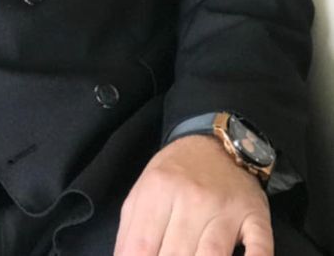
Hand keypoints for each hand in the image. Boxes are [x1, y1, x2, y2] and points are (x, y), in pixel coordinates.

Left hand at [114, 134, 271, 255]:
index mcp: (159, 189)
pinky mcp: (255, 217)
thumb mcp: (144, 190)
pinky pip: (258, 248)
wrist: (217, 145)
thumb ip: (130, 230)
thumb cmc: (175, 173)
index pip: (142, 245)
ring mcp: (225, 209)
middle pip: (176, 255)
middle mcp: (192, 198)